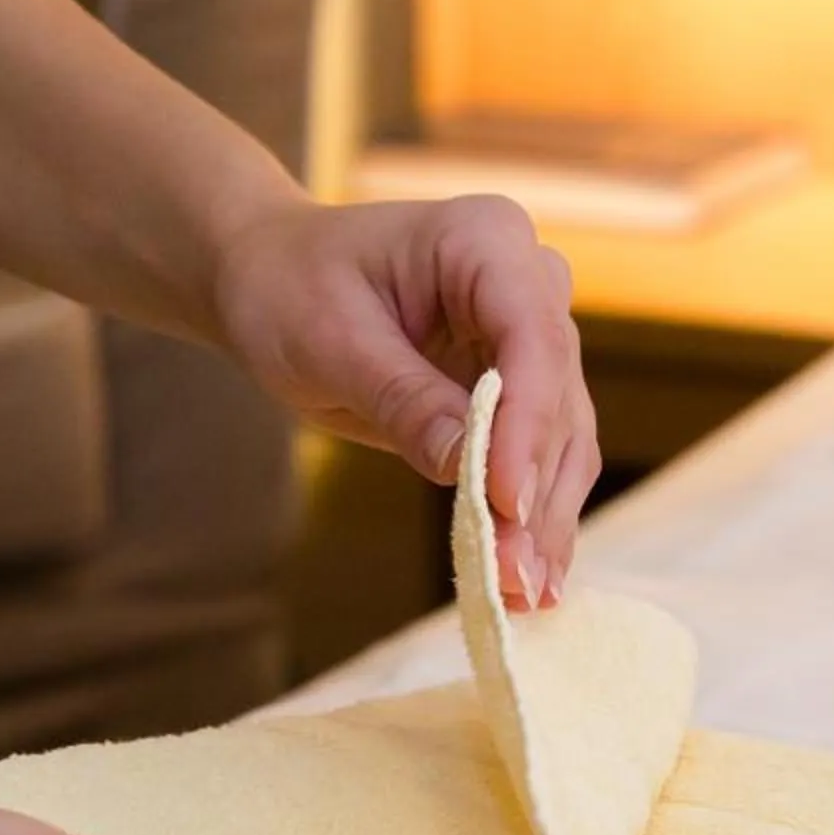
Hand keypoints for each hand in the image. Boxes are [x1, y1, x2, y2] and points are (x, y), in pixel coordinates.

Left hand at [211, 193, 598, 609]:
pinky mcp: (519, 388)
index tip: (506, 502)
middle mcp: (528, 284)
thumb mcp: (330, 342)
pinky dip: (533, 516)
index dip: (524, 424)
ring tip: (523, 593)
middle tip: (514, 575)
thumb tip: (467, 471)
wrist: (271, 280)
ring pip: (563, 437)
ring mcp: (531, 336)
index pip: (531, 337)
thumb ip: (402, 399)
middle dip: (536, 491)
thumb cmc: (289, 289)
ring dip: (544, 518)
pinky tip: (530, 578)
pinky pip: (541, 455)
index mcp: (485, 241)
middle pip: (557, 397)